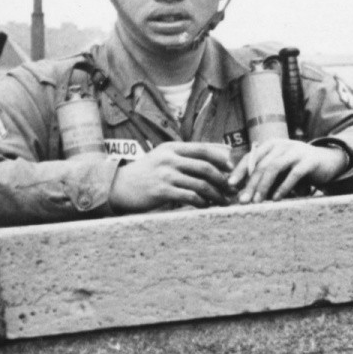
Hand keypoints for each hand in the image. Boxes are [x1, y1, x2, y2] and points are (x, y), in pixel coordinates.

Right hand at [108, 141, 234, 212]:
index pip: (203, 149)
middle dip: (223, 180)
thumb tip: (219, 157)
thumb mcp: (164, 157)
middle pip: (206, 167)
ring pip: (200, 184)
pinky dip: (202, 202)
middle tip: (232, 190)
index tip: (233, 169)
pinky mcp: (161, 191)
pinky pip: (190, 196)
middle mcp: (169, 158)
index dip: (222, 158)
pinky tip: (206, 206)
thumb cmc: (147, 173)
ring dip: (216, 194)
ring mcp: (165, 174)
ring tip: (223, 201)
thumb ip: (186, 157)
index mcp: (172, 147)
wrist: (118, 186)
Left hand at [231, 138, 349, 203]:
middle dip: (250, 184)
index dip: (240, 171)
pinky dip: (283, 187)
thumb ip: (266, 174)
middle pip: (261, 164)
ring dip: (263, 186)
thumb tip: (243, 192)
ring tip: (257, 201)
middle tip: (243, 200)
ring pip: (274, 167)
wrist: (329, 161)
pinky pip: (293, 174)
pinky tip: (276, 198)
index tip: (230, 185)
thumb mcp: (281, 167)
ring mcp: (297, 151)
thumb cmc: (299, 167)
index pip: (251, 157)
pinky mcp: (309, 161)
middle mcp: (283, 145)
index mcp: (272, 144)